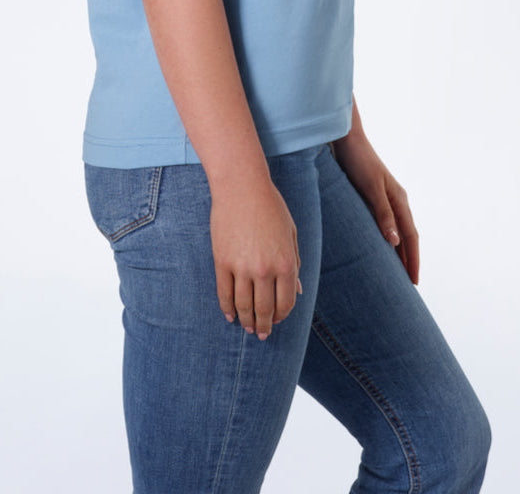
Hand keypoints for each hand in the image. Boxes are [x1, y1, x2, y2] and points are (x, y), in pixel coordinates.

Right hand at [210, 177, 301, 339]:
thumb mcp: (291, 233)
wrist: (241, 187)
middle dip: (264, 326)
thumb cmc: (270, 206)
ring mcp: (241, 267)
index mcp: (286, 263)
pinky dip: (227, 308)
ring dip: (246, 321)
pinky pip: (224, 293)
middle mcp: (265, 269)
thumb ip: (294, 263)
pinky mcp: (222, 262)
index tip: (278, 321)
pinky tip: (230, 315)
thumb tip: (297, 291)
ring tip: (248, 327)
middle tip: (262, 334)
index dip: (282, 316)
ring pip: (243, 306)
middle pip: (265, 309)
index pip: (286, 303)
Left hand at [333, 130, 419, 283]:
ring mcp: (385, 197)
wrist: (346, 138)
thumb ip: (383, 214)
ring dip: (399, 250)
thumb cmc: (358, 161)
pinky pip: (385, 223)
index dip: (413, 260)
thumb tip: (396, 242)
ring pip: (397, 230)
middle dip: (409, 259)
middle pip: (407, 235)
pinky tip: (379, 245)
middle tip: (408, 284)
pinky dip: (387, 238)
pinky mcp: (372, 195)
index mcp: (399, 200)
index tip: (414, 281)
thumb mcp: (371, 188)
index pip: (411, 237)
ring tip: (396, 271)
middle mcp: (396, 199)